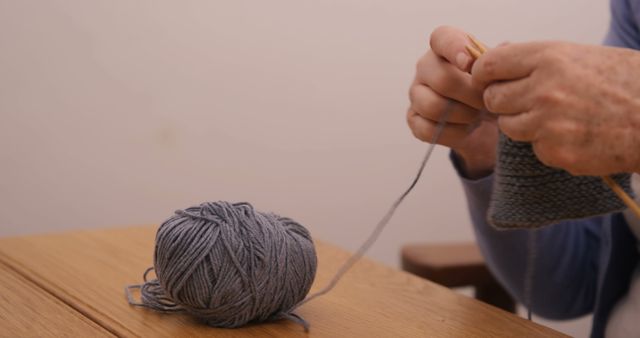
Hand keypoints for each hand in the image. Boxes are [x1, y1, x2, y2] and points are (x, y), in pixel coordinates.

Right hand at [407, 26, 497, 178]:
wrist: (485, 122)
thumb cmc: (489, 89)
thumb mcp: (499, 72)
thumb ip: (500, 59)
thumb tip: (503, 49)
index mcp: (445, 47)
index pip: (442, 38)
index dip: (455, 49)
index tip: (471, 64)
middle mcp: (425, 67)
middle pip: (443, 80)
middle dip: (472, 96)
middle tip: (489, 102)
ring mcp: (416, 93)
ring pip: (433, 107)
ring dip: (463, 116)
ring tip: (478, 115)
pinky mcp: (413, 118)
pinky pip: (428, 130)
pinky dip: (453, 133)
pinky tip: (466, 129)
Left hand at [471, 41, 639, 174]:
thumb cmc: (623, 82)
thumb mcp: (579, 56)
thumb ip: (536, 60)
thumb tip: (495, 59)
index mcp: (549, 58)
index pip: (489, 65)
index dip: (484, 74)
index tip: (487, 80)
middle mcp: (544, 90)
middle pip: (493, 99)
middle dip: (504, 101)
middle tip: (526, 101)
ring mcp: (548, 124)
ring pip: (509, 126)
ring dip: (524, 124)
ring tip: (556, 117)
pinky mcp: (556, 152)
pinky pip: (534, 148)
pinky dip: (547, 145)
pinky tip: (574, 134)